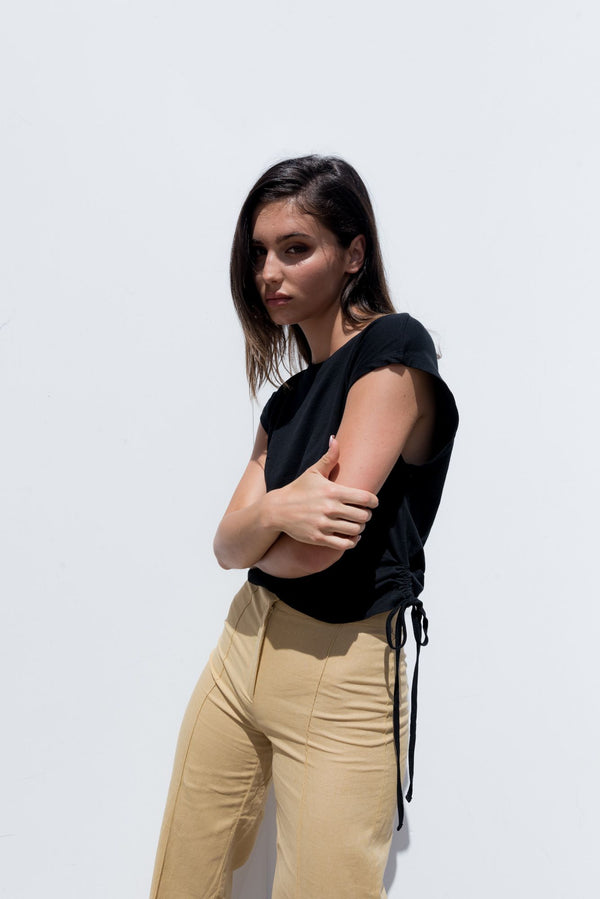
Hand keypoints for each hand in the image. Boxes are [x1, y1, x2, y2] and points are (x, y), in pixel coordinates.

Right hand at [269, 436, 378, 551]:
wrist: (277, 510)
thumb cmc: (298, 489)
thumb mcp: (313, 472)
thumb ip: (329, 458)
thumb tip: (335, 439)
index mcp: (332, 491)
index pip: (364, 498)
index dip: (373, 501)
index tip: (373, 502)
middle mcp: (329, 508)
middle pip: (363, 515)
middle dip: (366, 515)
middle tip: (363, 514)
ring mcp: (324, 524)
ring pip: (355, 530)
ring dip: (360, 528)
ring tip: (357, 524)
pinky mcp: (319, 538)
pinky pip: (344, 544)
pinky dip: (352, 541)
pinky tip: (352, 536)